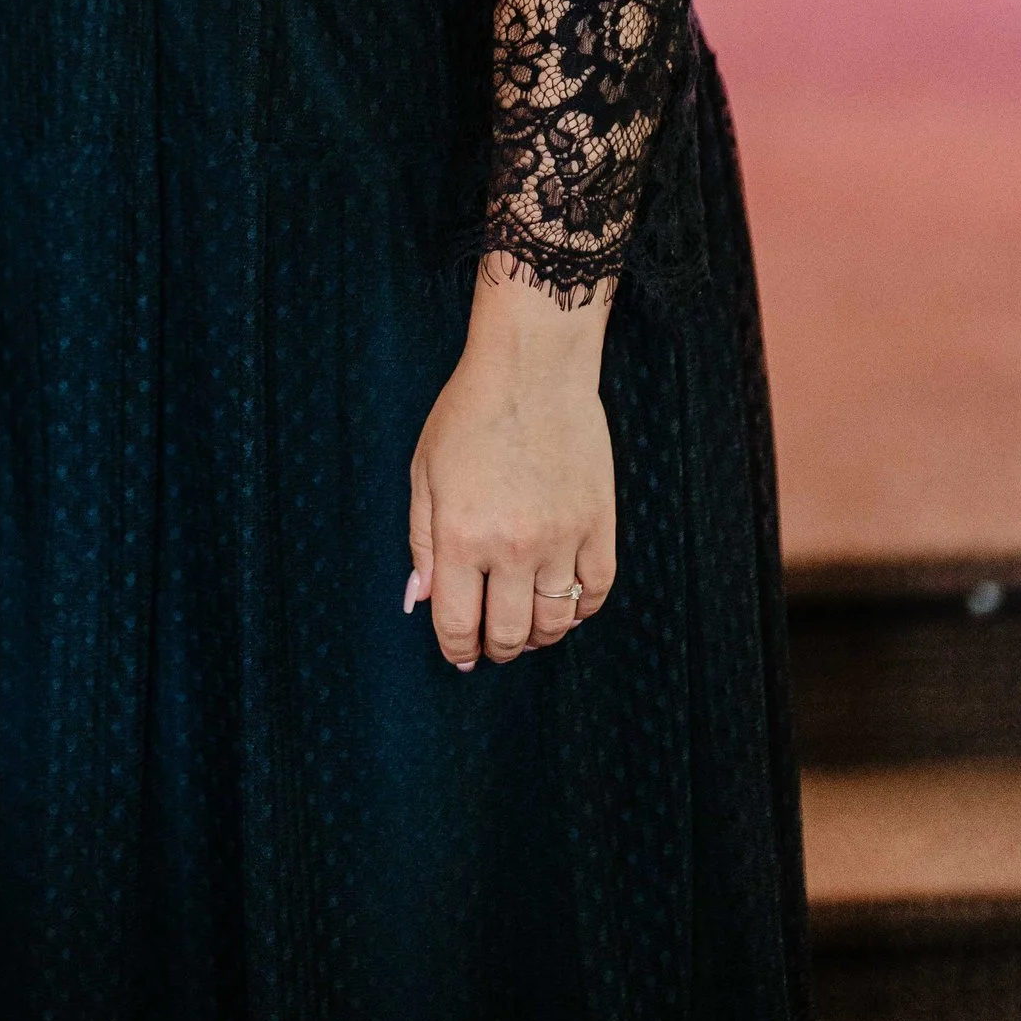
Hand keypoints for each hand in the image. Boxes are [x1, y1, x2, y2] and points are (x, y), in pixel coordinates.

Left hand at [406, 261, 615, 667]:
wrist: (533, 367)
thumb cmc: (469, 413)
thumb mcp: (425, 472)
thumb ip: (422, 542)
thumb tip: (421, 600)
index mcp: (463, 537)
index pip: (459, 624)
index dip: (457, 649)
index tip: (459, 653)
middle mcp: (514, 547)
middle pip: (510, 633)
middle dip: (496, 648)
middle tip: (491, 643)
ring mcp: (562, 538)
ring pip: (556, 622)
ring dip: (539, 636)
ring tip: (526, 627)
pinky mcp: (600, 524)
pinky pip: (596, 591)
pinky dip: (582, 610)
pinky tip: (566, 604)